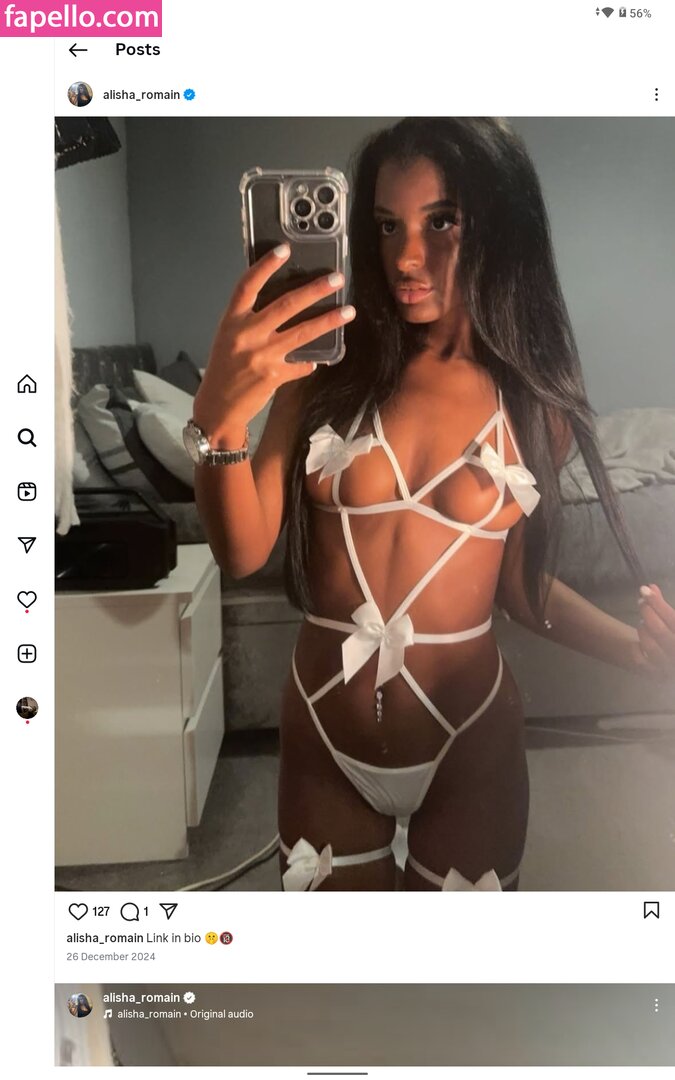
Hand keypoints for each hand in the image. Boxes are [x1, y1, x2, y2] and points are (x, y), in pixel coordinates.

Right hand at [194, 244, 354, 438]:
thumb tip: (285, 305)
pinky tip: (320, 359)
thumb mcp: (229, 338)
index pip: (248, 285)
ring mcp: (262, 355)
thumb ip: (249, 320)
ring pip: (302, 333)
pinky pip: (301, 365)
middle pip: (286, 304)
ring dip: (328, 321)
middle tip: (336, 278)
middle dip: (315, 290)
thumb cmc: (223, 369)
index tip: (285, 249)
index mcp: (232, 321)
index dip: (266, 266)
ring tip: (348, 311)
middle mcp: (246, 334)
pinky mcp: (274, 375)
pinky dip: (311, 362)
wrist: (218, 406)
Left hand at [632, 583, 674, 680]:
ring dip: (644, 628)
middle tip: (641, 601)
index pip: (672, 619)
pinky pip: (642, 660)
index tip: (645, 589)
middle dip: (648, 612)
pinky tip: (641, 637)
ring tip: (644, 620)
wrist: (671, 659)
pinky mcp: (657, 676)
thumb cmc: (673, 635)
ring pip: (651, 646)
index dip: (657, 603)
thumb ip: (662, 607)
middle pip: (660, 631)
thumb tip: (650, 587)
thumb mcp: (672, 622)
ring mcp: (669, 668)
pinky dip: (638, 646)